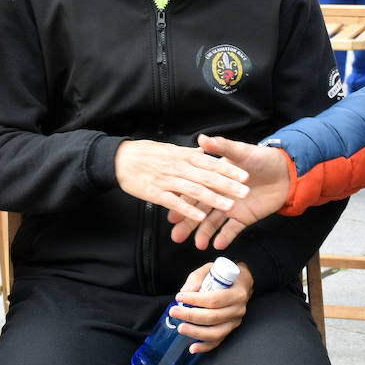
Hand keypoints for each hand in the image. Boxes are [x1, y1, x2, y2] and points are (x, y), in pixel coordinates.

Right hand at [114, 139, 249, 222]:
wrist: (119, 158)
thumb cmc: (145, 153)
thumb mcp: (170, 148)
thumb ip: (190, 152)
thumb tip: (208, 148)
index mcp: (183, 155)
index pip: (210, 163)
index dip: (228, 170)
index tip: (245, 175)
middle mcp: (178, 167)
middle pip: (207, 177)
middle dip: (227, 185)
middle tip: (245, 192)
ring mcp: (167, 180)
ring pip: (194, 191)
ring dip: (213, 199)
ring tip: (230, 206)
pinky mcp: (156, 193)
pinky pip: (175, 202)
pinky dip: (188, 210)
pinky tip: (201, 217)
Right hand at [167, 134, 289, 249]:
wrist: (287, 171)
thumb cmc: (262, 158)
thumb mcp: (241, 151)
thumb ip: (222, 147)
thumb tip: (204, 138)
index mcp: (216, 178)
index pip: (195, 191)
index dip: (183, 203)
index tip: (171, 214)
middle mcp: (221, 194)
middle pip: (201, 210)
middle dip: (188, 223)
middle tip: (177, 236)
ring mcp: (232, 207)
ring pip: (214, 222)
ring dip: (204, 233)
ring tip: (196, 244)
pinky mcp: (245, 216)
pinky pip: (233, 229)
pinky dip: (225, 237)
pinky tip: (217, 244)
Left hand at [170, 261, 254, 353]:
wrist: (241, 285)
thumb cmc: (225, 277)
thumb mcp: (211, 269)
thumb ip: (197, 278)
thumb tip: (185, 291)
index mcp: (237, 293)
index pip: (214, 299)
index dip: (195, 300)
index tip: (180, 297)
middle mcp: (238, 309)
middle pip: (213, 317)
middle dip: (191, 315)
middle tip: (174, 312)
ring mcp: (234, 322)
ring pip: (215, 332)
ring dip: (196, 332)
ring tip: (181, 328)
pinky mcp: (229, 330)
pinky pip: (217, 341)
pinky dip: (204, 347)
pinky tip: (192, 347)